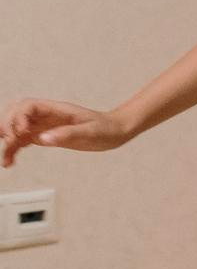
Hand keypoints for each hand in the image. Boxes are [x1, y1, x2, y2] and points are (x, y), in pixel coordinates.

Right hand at [2, 99, 129, 166]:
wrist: (114, 132)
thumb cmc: (105, 128)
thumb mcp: (90, 131)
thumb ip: (67, 134)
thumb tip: (43, 139)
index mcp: (56, 109)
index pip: (28, 106)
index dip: (19, 116)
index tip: (23, 132)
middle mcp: (46, 116)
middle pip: (15, 113)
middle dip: (8, 125)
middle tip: (11, 141)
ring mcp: (43, 126)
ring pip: (16, 129)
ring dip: (7, 141)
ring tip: (6, 159)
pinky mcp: (44, 137)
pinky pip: (23, 141)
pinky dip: (13, 150)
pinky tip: (9, 162)